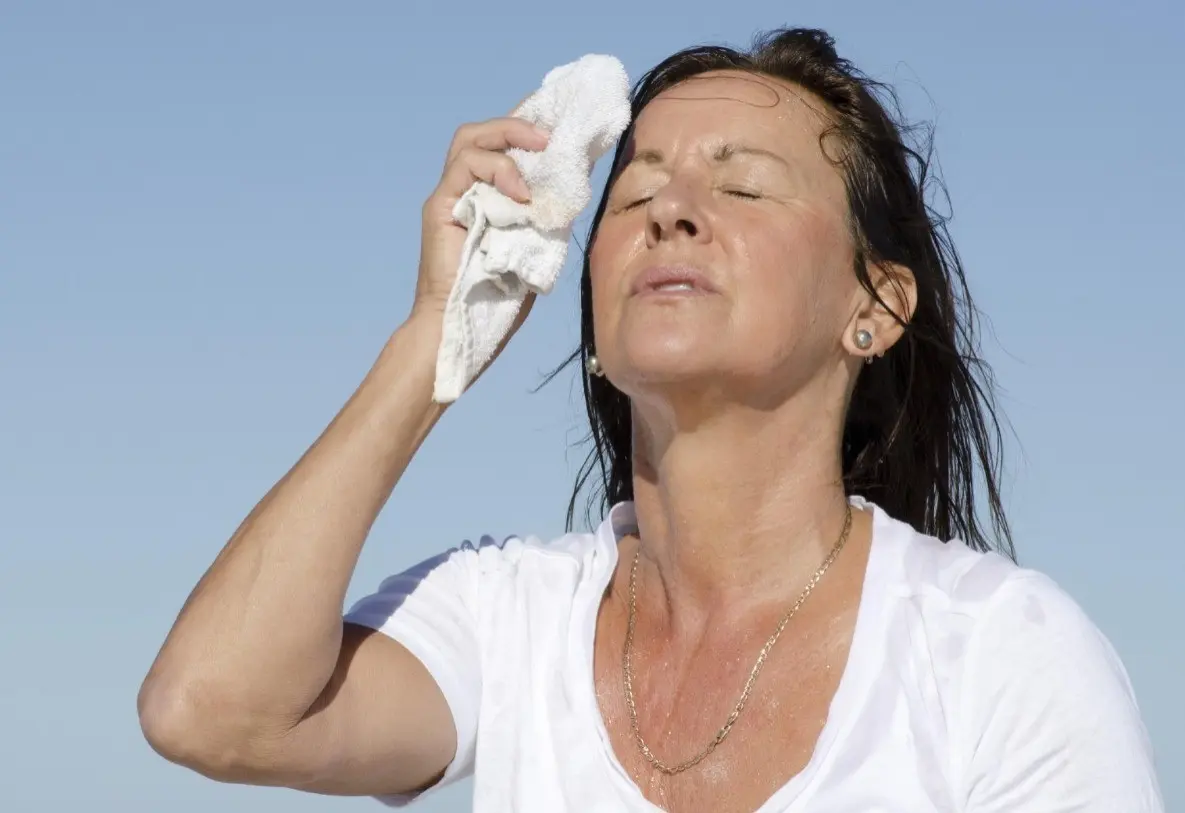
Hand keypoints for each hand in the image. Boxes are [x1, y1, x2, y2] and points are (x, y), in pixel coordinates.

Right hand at [411, 114, 549, 322]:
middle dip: (516, 123)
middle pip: (480, 133)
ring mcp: (450, 196)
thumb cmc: (500, 298)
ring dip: (508, 138)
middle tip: (549, 136)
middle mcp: (465, 191)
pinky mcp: (440, 206)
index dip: (523, 127)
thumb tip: (575, 186)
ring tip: (540, 151)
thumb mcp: (537, 247)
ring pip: (469, 140)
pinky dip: (498, 171)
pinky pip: (464, 167)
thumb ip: (547, 216)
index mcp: (487, 198)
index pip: (500, 147)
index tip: (556, 121)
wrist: (465, 326)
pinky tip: (521, 195)